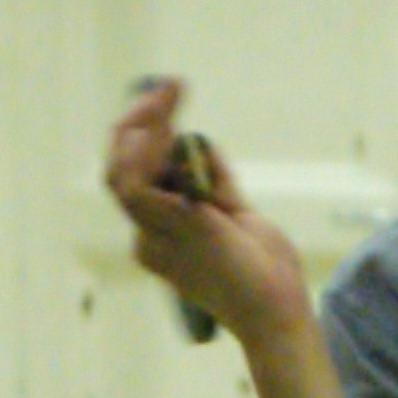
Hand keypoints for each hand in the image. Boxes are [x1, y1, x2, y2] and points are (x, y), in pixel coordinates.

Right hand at [107, 78, 313, 346]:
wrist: (277, 308)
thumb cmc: (265, 273)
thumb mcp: (238, 216)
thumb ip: (215, 184)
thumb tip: (201, 148)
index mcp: (163, 236)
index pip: (139, 178)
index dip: (148, 138)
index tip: (171, 102)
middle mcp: (149, 238)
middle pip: (121, 169)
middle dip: (140, 123)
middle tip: (169, 89)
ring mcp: (153, 237)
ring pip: (120, 172)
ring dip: (141, 126)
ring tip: (166, 97)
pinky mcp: (165, 231)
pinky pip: (133, 184)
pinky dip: (141, 151)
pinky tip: (160, 124)